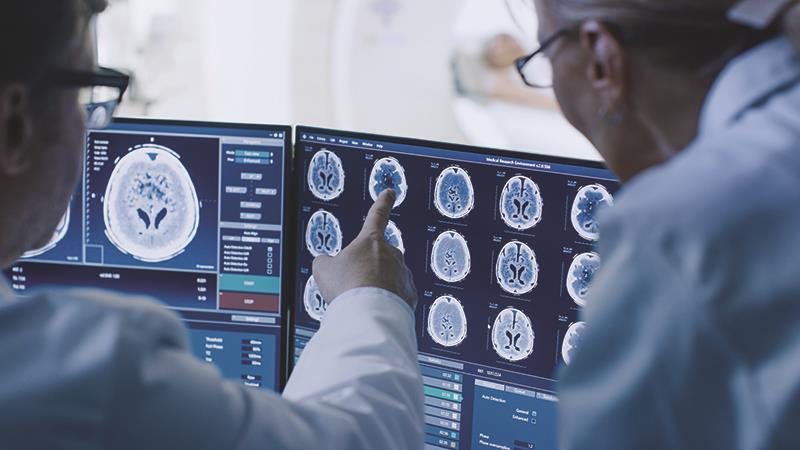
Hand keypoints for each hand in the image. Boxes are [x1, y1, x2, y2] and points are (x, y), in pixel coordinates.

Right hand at [312, 189, 417, 309]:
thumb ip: (325, 261)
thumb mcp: (323, 269)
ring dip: (377, 287)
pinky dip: (387, 302)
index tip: (390, 192)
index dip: (383, 203)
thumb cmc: (347, 287)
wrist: (368, 313)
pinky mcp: (410, 294)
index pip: (377, 215)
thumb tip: (325, 263)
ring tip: (362, 301)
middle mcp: (392, 254)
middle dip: (368, 268)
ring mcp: (403, 274)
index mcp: (371, 240)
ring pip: (389, 278)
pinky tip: (375, 309)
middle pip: (379, 257)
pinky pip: (398, 296)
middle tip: (353, 285)